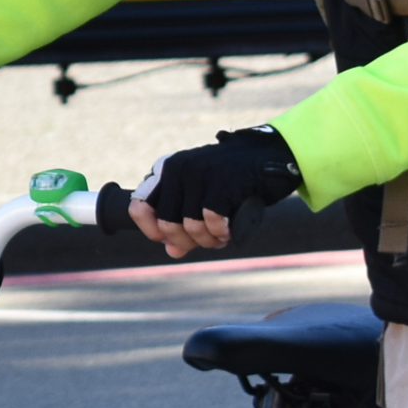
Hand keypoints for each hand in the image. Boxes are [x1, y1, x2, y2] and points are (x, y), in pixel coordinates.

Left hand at [126, 127, 298, 258]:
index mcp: (166, 169)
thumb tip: (172, 251)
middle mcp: (178, 168)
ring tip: (221, 238)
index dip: (152, 231)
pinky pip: (212, 220)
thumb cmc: (233, 180)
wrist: (269, 157)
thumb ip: (183, 222)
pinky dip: (222, 232)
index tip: (170, 241)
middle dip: (186, 241)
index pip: (138, 206)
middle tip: (207, 243)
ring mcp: (199, 173)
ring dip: (207, 240)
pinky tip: (230, 231)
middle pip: (166, 223)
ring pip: (189, 226)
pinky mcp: (222, 182)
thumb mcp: (202, 197)